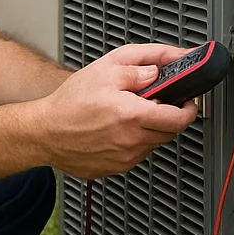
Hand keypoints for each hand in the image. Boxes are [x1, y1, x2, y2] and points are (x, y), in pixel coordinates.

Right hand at [32, 44, 198, 179]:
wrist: (44, 131)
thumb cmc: (70, 102)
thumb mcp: (106, 68)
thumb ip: (140, 65)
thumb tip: (160, 70)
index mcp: (133, 115)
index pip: (180, 119)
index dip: (189, 109)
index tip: (189, 102)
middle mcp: (132, 140)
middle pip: (169, 132)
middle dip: (167, 116)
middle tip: (151, 103)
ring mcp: (124, 158)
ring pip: (153, 144)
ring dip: (149, 130)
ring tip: (125, 115)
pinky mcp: (115, 168)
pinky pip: (136, 155)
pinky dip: (133, 142)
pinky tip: (115, 130)